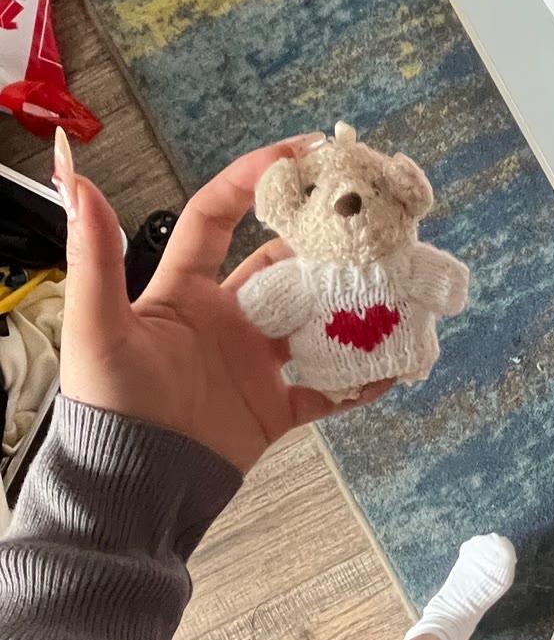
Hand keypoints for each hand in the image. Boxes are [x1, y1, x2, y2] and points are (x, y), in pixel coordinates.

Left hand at [55, 131, 392, 472]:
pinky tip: (389, 366)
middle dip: (319, 243)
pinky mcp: (273, 409)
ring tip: (389, 286)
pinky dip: (357, 382)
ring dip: (348, 307)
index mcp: (183, 292)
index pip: (218, 217)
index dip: (253, 179)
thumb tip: (78, 181)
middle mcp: (225, 320)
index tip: (300, 154)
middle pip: (281, 266)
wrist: (132, 485)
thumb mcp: (98, 326)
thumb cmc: (109, 405)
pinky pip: (326, 391)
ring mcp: (253, 364)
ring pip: (312, 323)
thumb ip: (94, 256)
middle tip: (363, 222)